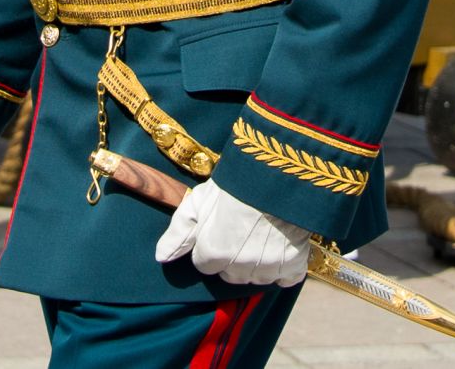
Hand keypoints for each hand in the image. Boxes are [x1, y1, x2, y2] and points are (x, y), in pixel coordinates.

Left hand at [154, 180, 308, 286]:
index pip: (204, 265)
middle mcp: (239, 267)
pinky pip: (286, 278)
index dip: (209, 246)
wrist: (276, 175)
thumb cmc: (232, 186)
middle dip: (231, 258)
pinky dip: (284, 267)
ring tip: (261, 234)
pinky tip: (280, 246)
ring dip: (256, 264)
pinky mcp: (293, 266)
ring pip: (256, 278)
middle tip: (240, 230)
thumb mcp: (197, 202)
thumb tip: (161, 258)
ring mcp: (267, 268)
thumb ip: (178, 234)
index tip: (218, 228)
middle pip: (230, 275)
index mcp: (213, 253)